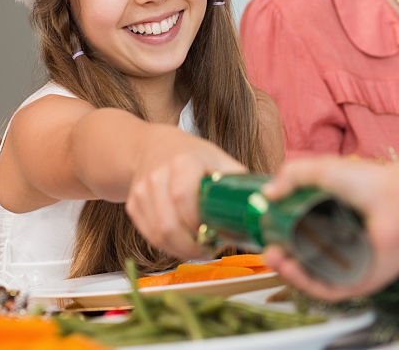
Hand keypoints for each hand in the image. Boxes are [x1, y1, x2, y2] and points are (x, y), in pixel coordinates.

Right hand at [126, 139, 244, 259]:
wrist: (152, 146)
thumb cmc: (193, 155)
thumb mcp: (218, 158)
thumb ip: (237, 180)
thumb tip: (264, 204)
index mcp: (183, 162)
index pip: (183, 197)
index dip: (197, 223)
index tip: (215, 235)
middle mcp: (158, 175)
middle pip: (168, 224)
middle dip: (190, 246)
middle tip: (209, 251)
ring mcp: (142, 191)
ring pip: (157, 234)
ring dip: (180, 250)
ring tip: (199, 251)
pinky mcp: (133, 204)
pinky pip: (149, 235)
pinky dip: (168, 246)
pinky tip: (183, 244)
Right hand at [261, 157, 398, 300]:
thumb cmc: (370, 183)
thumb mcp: (323, 169)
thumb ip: (292, 176)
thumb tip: (268, 194)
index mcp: (335, 218)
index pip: (301, 232)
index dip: (281, 234)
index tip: (267, 230)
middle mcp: (342, 242)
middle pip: (303, 257)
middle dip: (281, 256)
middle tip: (268, 250)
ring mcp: (350, 263)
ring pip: (312, 275)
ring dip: (289, 271)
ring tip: (275, 258)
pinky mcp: (358, 281)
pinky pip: (328, 289)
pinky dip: (306, 282)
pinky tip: (292, 269)